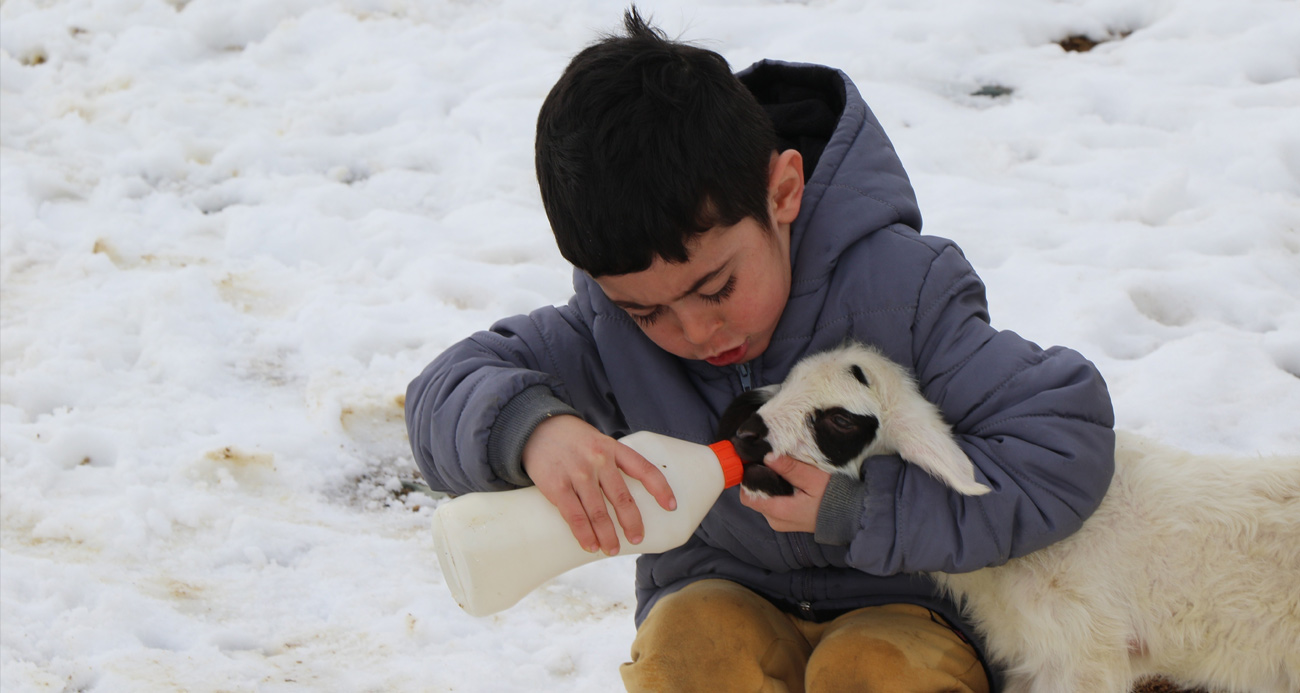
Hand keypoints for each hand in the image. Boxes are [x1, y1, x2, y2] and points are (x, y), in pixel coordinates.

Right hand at [522, 415, 676, 555]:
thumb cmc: (571, 440)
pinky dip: (584, 534)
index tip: (671, 506)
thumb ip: (612, 462)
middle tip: (637, 539)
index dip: (660, 489)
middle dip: (632, 522)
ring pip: (598, 512)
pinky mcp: (557, 485)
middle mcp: (599, 460)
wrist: (536, 428)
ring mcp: (578, 473)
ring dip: (608, 535)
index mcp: (613, 448)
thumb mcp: (597, 441)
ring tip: (612, 549)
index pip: (644, 469)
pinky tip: (590, 545)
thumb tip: (626, 497)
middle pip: (622, 497)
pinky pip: (574, 515)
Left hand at [738, 455, 829, 533]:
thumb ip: (790, 468)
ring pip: (763, 500)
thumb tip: (768, 456)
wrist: (852, 515)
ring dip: (767, 484)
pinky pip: (772, 504)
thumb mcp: (813, 478)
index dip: (747, 478)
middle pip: (754, 497)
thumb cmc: (835, 496)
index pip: (748, 496)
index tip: (753, 462)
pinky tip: (787, 480)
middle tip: (769, 461)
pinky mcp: (787, 520)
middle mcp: (776, 520)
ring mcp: (781, 522)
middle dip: (758, 479)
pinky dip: (775, 491)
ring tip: (781, 469)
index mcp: (779, 511)